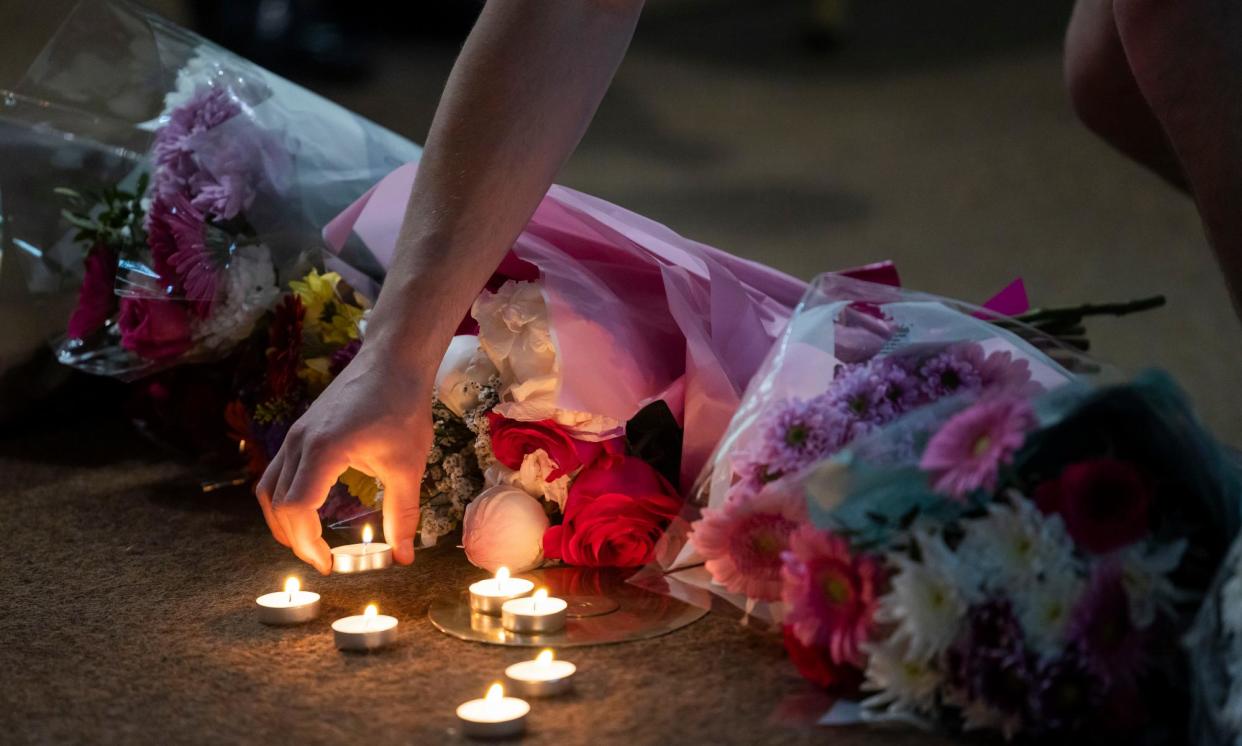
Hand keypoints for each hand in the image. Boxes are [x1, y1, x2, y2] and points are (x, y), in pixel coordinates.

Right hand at [255, 342, 432, 572]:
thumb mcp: (408, 465)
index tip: (328, 564)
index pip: (295, 508)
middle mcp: (300, 441)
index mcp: (323, 450)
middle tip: (321, 560)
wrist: (393, 358)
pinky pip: (279, 470)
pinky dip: (285, 497)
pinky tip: (310, 509)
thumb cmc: (403, 405)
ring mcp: (297, 433)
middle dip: (294, 538)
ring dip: (282, 519)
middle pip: (276, 502)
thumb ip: (403, 514)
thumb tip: (404, 557)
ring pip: (269, 486)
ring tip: (308, 542)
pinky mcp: (302, 430)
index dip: (307, 543)